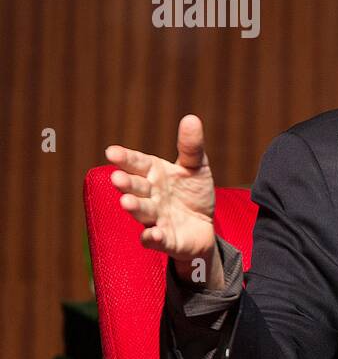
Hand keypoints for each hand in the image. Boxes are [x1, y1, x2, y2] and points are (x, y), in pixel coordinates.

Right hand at [104, 115, 222, 287]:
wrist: (204, 225)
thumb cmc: (192, 192)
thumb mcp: (196, 167)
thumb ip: (191, 147)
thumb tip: (191, 118)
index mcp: (154, 174)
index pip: (138, 163)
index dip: (125, 158)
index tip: (112, 152)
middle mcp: (151, 195)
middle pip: (136, 188)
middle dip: (127, 183)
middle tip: (117, 178)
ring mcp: (156, 218)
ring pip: (143, 212)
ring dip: (134, 207)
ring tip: (126, 202)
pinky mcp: (166, 239)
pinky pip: (157, 239)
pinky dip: (152, 237)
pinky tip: (150, 234)